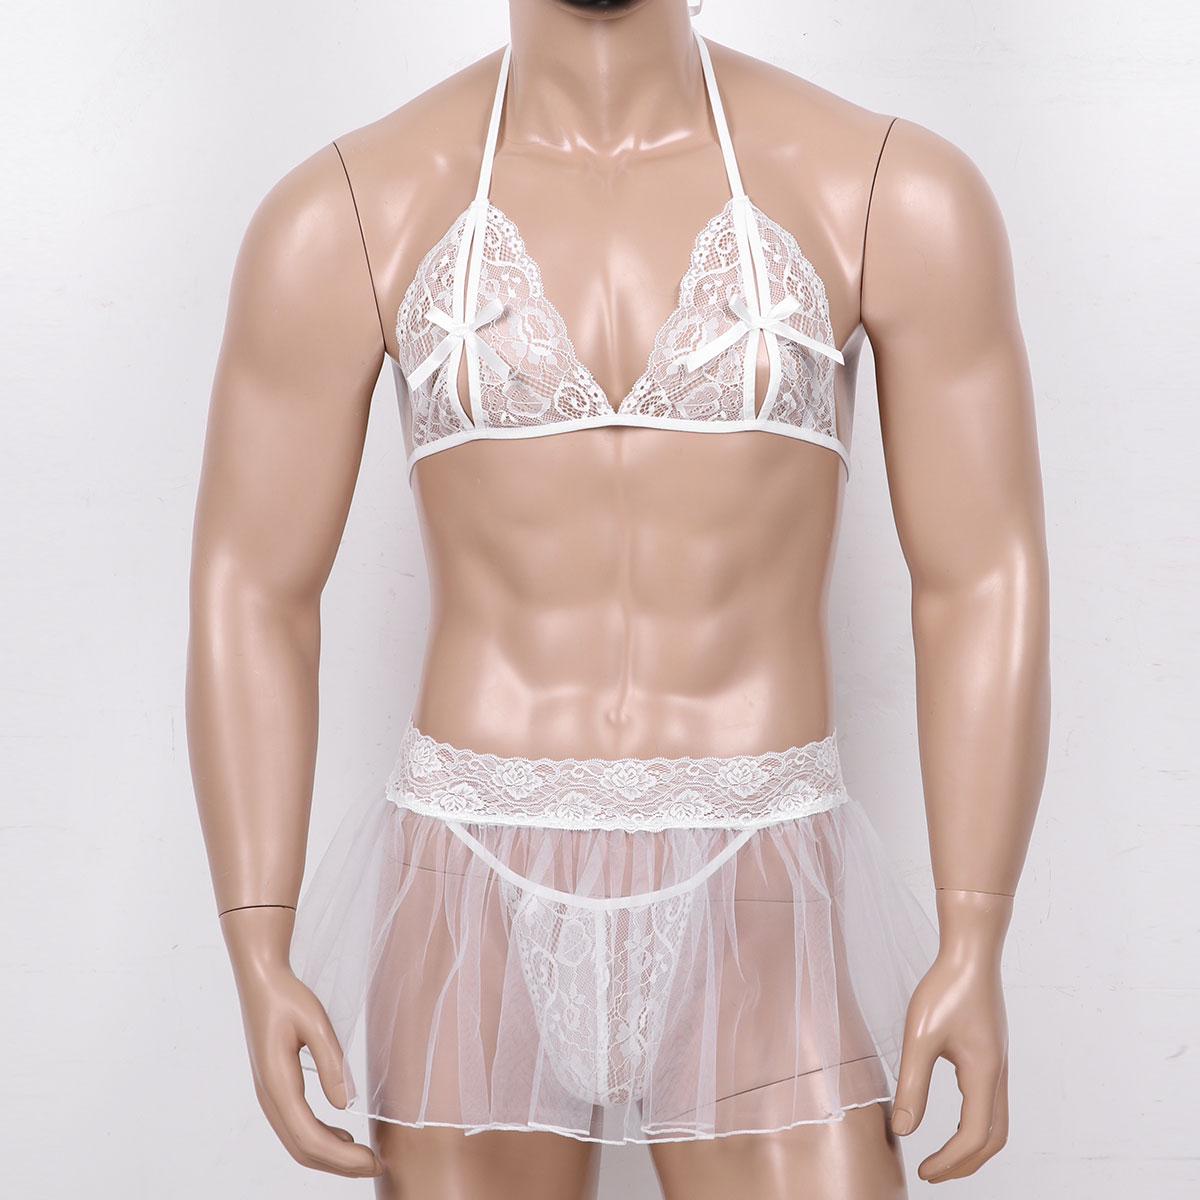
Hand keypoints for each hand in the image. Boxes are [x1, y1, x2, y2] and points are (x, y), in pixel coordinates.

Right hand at [222, 908, 380, 1178]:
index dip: (343, 1158)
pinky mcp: (275, 1090)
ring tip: (365, 1157)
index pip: (309, 1137)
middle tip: (378, 1165)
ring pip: (297, 1143)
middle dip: (340, 1165)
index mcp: (277, 1083)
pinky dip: (321, 1140)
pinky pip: (296, 1127)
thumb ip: (332, 1063)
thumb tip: (346, 1107)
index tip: (375, 1161)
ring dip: (330, 1156)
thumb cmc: (289, 997)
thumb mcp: (316, 1023)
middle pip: (302, 1149)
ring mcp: (269, 1096)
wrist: (261, 982)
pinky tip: (344, 1138)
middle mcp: (269, 1097)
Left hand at [891, 891, 1010, 1182]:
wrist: (970, 952)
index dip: (949, 1161)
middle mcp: (998, 1074)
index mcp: (982, 1074)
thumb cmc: (944, 988)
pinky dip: (977, 1123)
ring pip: (997, 1122)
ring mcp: (999, 1063)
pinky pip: (992, 1102)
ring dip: (974, 1146)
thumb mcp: (919, 1036)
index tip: (922, 1170)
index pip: (973, 1136)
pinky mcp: (993, 1053)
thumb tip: (903, 1130)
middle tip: (933, 1173)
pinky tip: (954, 1117)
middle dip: (965, 1163)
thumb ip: (912, 1085)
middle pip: (994, 1138)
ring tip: (943, 1156)